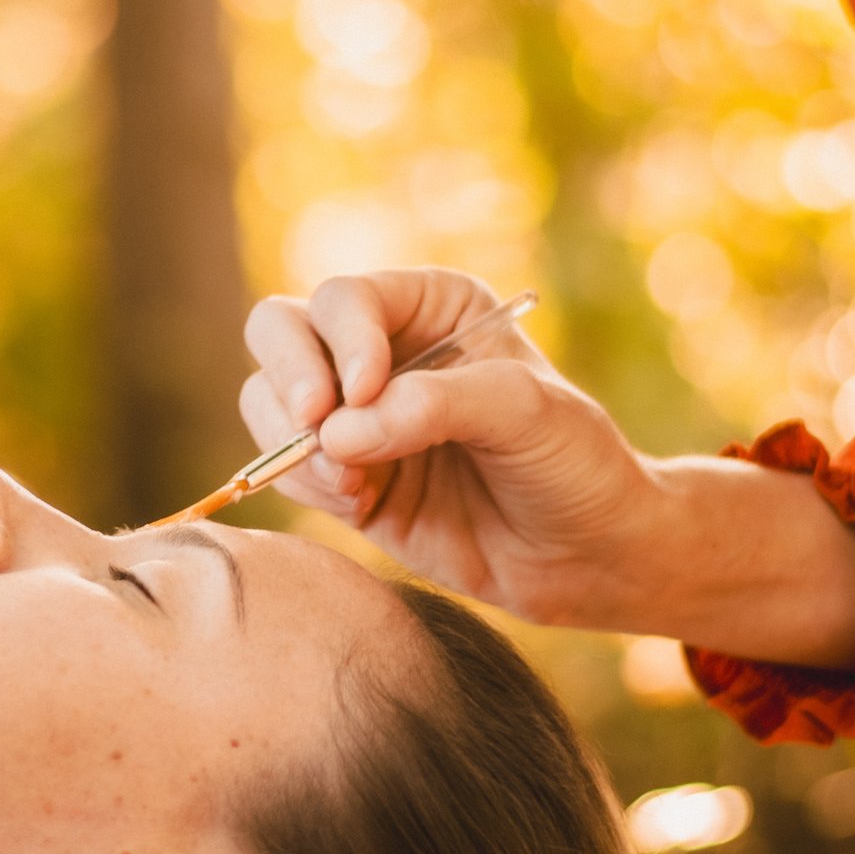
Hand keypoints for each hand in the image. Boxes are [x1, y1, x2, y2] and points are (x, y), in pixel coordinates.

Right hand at [238, 269, 660, 629]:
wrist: (588, 554)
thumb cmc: (574, 463)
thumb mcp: (526, 415)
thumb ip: (434, 407)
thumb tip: (339, 432)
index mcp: (430, 306)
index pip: (345, 299)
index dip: (343, 342)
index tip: (368, 393)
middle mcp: (381, 350)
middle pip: (279, 330)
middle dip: (289, 378)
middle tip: (314, 426)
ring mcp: (355, 416)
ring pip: (266, 400)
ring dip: (293, 442)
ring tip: (352, 483)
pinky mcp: (343, 478)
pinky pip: (283, 467)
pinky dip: (303, 483)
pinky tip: (359, 503)